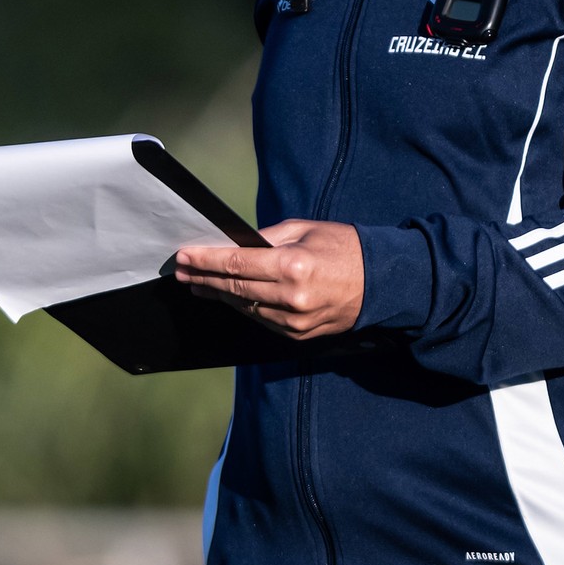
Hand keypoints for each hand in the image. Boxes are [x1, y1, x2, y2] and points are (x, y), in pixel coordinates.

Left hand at [173, 220, 363, 339]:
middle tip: (180, 270)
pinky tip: (228, 297)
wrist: (382, 283)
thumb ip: (268, 238)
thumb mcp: (306, 230)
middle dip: (204, 278)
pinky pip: (261, 319)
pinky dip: (242, 307)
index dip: (206, 260)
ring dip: (218, 295)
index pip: (237, 263)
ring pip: (244, 307)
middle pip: (235, 288)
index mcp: (293, 265)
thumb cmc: (344, 247)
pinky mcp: (298, 334)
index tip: (184, 255)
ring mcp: (294, 320)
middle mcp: (291, 296)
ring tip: (197, 284)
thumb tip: (235, 244)